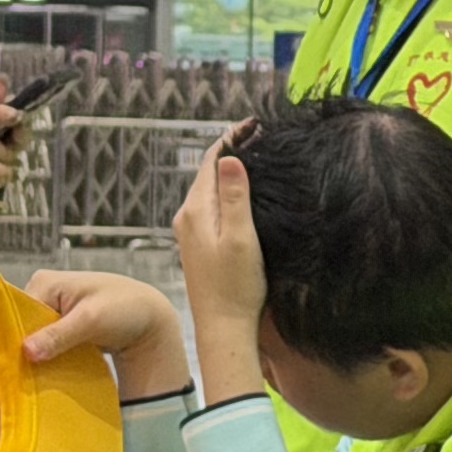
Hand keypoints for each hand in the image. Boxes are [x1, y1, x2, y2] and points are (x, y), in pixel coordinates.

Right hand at [22, 269, 190, 398]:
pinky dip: (47, 358)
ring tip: (34, 378)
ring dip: (36, 357)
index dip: (14, 338)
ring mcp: (52, 311)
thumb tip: (26, 351)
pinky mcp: (61, 327)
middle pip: (21, 326)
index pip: (15, 312)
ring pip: (33, 338)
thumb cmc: (125, 309)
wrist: (150, 321)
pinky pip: (46, 345)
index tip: (12, 364)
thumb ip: (59, 335)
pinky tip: (46, 374)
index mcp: (44, 282)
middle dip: (24, 349)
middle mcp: (44, 293)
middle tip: (23, 376)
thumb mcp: (91, 320)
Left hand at [172, 134, 268, 337]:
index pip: (212, 159)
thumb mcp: (240, 238)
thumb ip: (234, 198)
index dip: (233, 137)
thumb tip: (230, 157)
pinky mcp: (198, 244)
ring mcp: (190, 231)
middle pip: (209, 171)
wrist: (222, 328)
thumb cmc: (235, 287)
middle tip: (263, 135)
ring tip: (258, 156)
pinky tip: (245, 194)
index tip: (257, 123)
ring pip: (210, 188)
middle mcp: (187, 217)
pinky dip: (228, 191)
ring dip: (231, 170)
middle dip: (234, 149)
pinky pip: (212, 205)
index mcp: (196, 210)